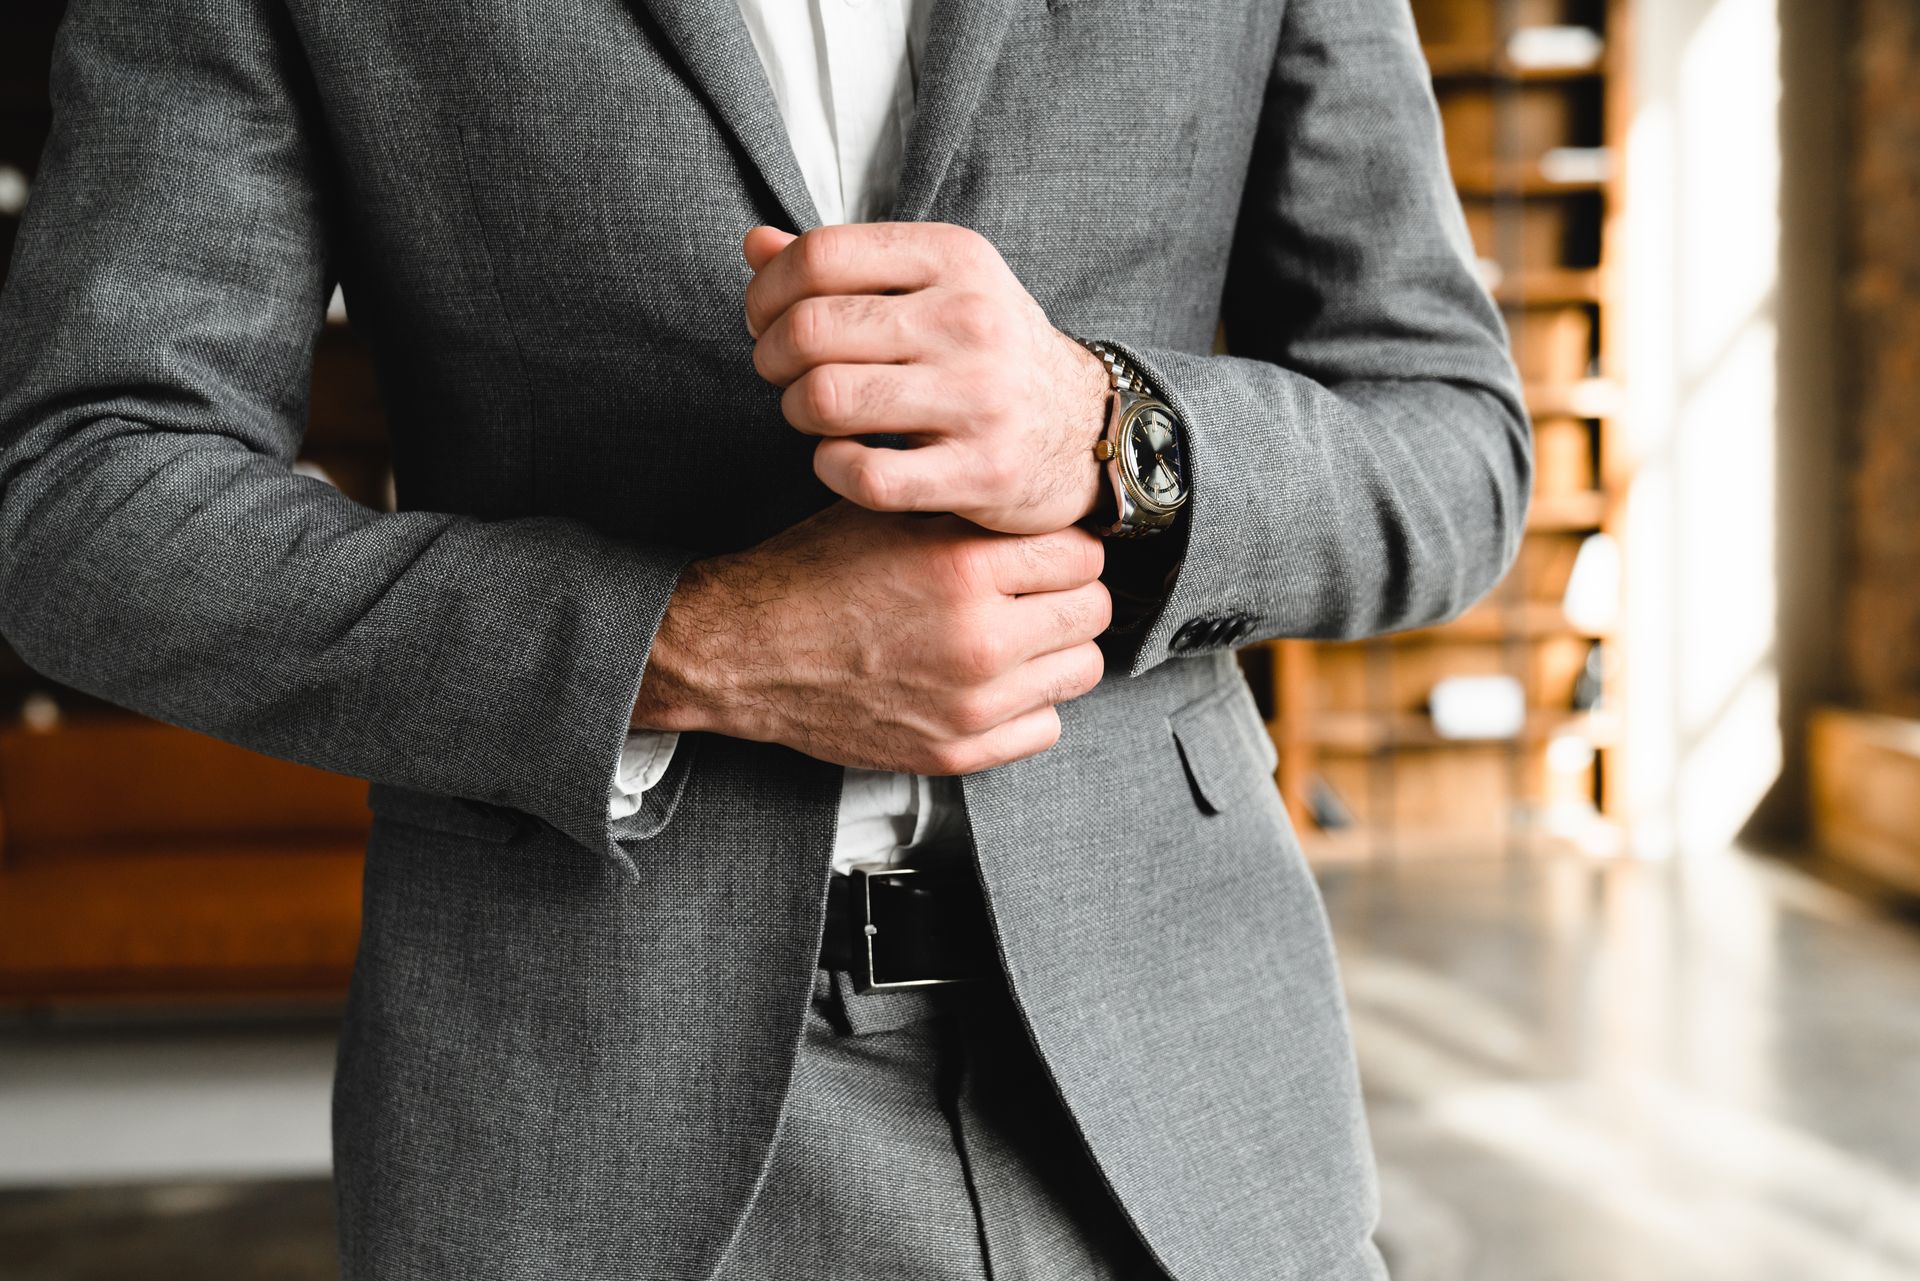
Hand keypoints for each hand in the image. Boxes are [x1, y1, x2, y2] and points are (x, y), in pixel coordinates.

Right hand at [632, 502, 1110, 774]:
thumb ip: (971, 513)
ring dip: (1058, 650)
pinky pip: (1047, 727)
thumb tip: (1040, 508)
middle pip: (1093, 610)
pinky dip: (1031, 705)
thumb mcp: (893, 515)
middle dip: (1069, 595)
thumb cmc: (813, 575)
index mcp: (964, 567)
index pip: (1082, 553)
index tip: (1044, 554)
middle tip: (1036, 593)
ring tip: (1019, 636)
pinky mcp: (957, 751)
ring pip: (1081, 669)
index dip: (1063, 548)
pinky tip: (995, 683)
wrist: (746, 652)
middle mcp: (978, 638)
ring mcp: (972, 703)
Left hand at [742, 223, 1112, 535]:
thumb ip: (846, 266)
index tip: (766, 320)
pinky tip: (838, 459)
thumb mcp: (936, 287)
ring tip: (812, 414)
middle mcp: (971, 320)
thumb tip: (755, 246)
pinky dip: (830, 469)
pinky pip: (865, 476)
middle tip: (782, 374)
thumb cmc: (988, 354)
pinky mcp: (981, 473)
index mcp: (955, 257)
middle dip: (771, 356)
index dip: (767, 292)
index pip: (819, 256)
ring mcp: (980, 399)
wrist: (1087, 428)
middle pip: (810, 330)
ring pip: (827, 400)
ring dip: (795, 412)